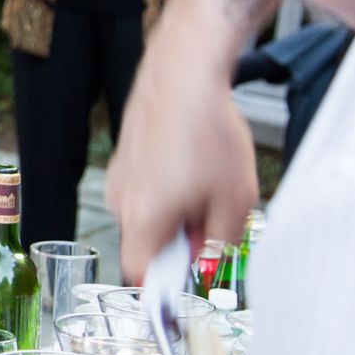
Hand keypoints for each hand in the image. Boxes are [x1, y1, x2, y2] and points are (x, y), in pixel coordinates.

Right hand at [107, 0, 274, 281]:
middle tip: (216, 217)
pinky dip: (169, 182)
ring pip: (148, 211)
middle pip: (147, 241)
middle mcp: (121, 198)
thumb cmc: (209, 132)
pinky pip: (146, 184)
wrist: (185, 71)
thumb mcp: (235, 200)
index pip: (141, 275)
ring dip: (177, 209)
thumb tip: (208, 261)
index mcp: (143, 217)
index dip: (168, 283)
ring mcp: (119, 172)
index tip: (194, 275)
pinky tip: (195, 158)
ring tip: (208, 180)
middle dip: (182, 239)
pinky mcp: (125, 151)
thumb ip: (219, 243)